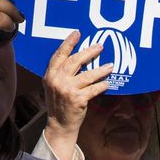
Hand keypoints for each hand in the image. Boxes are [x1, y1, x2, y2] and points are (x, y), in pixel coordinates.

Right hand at [42, 30, 112, 149]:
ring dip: (100, 70)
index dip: (68, 43)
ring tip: (110, 65)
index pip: (59, 55)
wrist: (59, 125)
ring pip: (87, 75)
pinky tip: (107, 83)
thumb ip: (60, 72)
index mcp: (49, 75)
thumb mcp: (53, 85)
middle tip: (100, 46)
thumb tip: (78, 56)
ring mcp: (67, 90)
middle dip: (89, 52)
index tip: (77, 33)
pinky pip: (93, 89)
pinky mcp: (77, 100)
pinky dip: (101, 85)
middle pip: (75, 61)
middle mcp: (57, 81)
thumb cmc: (59, 103)